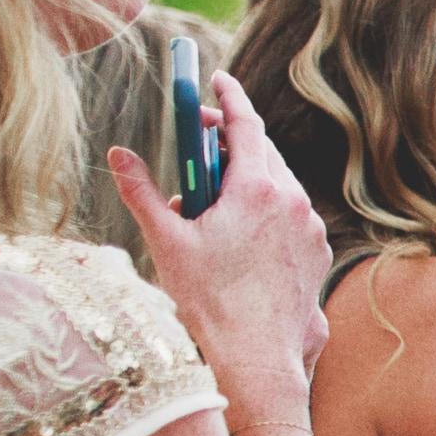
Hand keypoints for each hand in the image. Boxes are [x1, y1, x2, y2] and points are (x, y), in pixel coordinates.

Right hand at [104, 69, 332, 435]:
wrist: (256, 357)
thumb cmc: (208, 301)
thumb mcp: (166, 240)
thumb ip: (142, 190)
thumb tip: (119, 153)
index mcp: (257, 189)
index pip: (244, 124)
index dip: (227, 97)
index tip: (215, 78)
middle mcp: (292, 203)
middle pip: (260, 153)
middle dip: (227, 143)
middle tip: (197, 143)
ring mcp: (310, 230)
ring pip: (277, 186)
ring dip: (244, 181)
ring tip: (208, 202)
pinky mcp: (317, 253)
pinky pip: (290, 217)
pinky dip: (264, 211)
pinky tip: (237, 233)